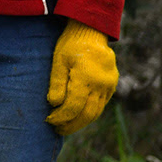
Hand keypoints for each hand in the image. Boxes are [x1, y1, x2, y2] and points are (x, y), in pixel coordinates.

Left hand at [45, 19, 117, 135]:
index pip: (73, 106)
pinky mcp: (111, 86)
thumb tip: (54, 104)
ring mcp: (109, 86)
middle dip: (71, 125)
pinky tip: (77, 117)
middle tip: (57, 129)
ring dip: (80, 123)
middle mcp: (101, 84)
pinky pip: (101, 106)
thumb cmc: (71, 45)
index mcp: (86, 77)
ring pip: (95, 112)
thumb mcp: (58, 61)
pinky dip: (89, 114)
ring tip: (65, 127)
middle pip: (86, 114)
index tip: (49, 120)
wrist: (91, 32)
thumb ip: (57, 83)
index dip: (61, 117)